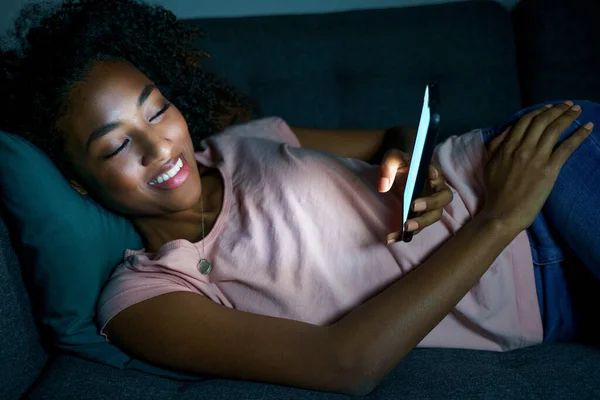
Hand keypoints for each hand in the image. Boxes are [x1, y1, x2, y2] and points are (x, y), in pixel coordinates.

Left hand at [379, 149, 452, 237]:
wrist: (399, 173)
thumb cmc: (400, 163)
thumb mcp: (392, 158)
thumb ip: (388, 166)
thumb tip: (383, 186)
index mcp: (432, 172)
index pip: (439, 174)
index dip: (436, 176)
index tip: (430, 175)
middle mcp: (436, 190)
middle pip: (442, 200)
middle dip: (430, 204)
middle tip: (414, 206)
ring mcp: (430, 205)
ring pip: (432, 217)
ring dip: (421, 223)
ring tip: (405, 227)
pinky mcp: (419, 216)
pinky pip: (415, 228)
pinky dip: (404, 234)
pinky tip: (390, 238)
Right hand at [482, 101, 593, 231]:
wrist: (503, 213)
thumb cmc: (495, 192)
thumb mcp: (488, 165)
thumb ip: (496, 145)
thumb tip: (507, 130)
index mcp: (506, 146)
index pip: (525, 121)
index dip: (539, 111)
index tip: (549, 107)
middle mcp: (522, 148)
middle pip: (541, 121)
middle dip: (556, 109)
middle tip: (568, 104)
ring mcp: (536, 158)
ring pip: (554, 129)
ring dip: (568, 116)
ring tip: (578, 110)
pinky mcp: (549, 169)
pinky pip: (567, 147)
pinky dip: (579, 135)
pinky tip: (588, 127)